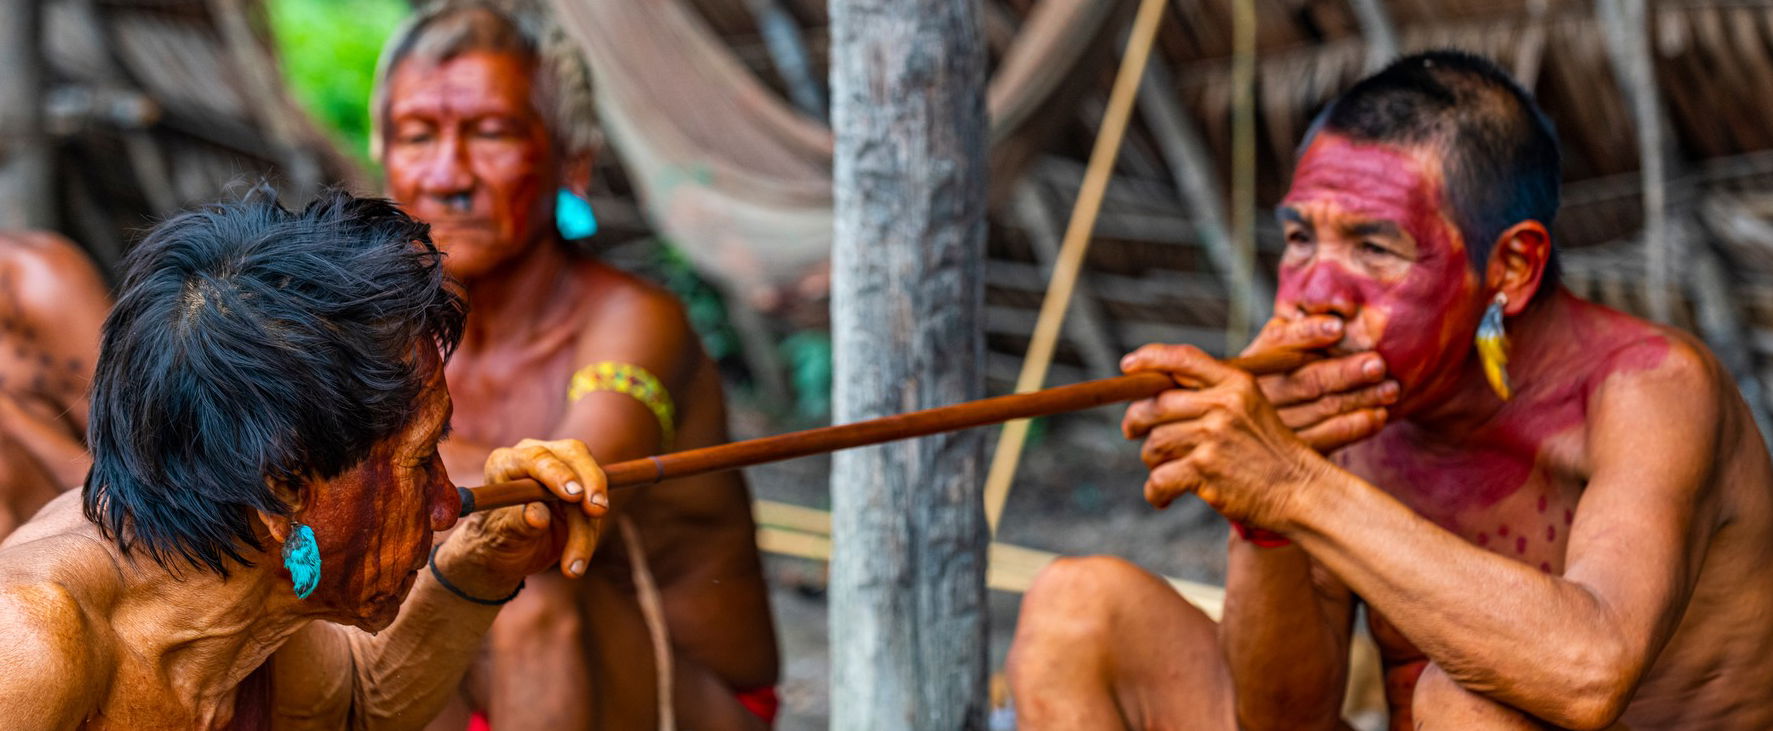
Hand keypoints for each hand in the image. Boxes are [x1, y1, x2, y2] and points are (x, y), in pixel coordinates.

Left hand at [449, 438, 608, 582]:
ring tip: (572, 568)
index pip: (537, 458)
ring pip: (589, 492)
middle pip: (575, 457)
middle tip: (597, 511)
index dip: (558, 473)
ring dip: (587, 532)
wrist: (506, 555)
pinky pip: (593, 512)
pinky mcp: (582, 492)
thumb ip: (518, 523)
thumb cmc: (495, 539)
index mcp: (507, 462)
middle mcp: (537, 459)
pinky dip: (589, 538)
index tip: (574, 495)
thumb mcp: (501, 535)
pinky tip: (575, 566)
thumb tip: (539, 517)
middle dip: (592, 483)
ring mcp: (563, 472)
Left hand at [1122, 344, 1335, 531]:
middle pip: (1155, 403)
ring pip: (1154, 443)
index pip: (1183, 359)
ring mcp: (1213, 436)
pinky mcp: (1205, 470)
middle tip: (1132, 430)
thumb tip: (1157, 395)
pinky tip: (1163, 496)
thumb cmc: (1272, 453)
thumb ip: (1215, 396)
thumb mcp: (1253, 408)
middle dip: (1136, 419)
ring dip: (1152, 460)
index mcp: (1236, 383)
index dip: (1150, 358)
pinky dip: (1155, 491)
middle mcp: (1223, 404)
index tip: (1128, 366)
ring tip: (1165, 470)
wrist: (1302, 491)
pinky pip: (1158, 478)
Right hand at [1244, 315, 1395, 451]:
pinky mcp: (1290, 450)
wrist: (1254, 431)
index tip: (1338, 328)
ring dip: (1360, 398)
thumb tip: (1343, 312)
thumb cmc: (1282, 377)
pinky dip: (1354, 427)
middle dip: (1345, 371)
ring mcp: (1272, 424)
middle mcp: (1258, 391)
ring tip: (1391, 389)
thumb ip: (1301, 334)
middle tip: (1379, 365)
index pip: (1278, 341)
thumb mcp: (1278, 352)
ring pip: (1322, 409)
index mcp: (1253, 359)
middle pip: (1305, 379)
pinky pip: (1326, 439)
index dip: (1308, 334)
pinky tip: (1378, 416)